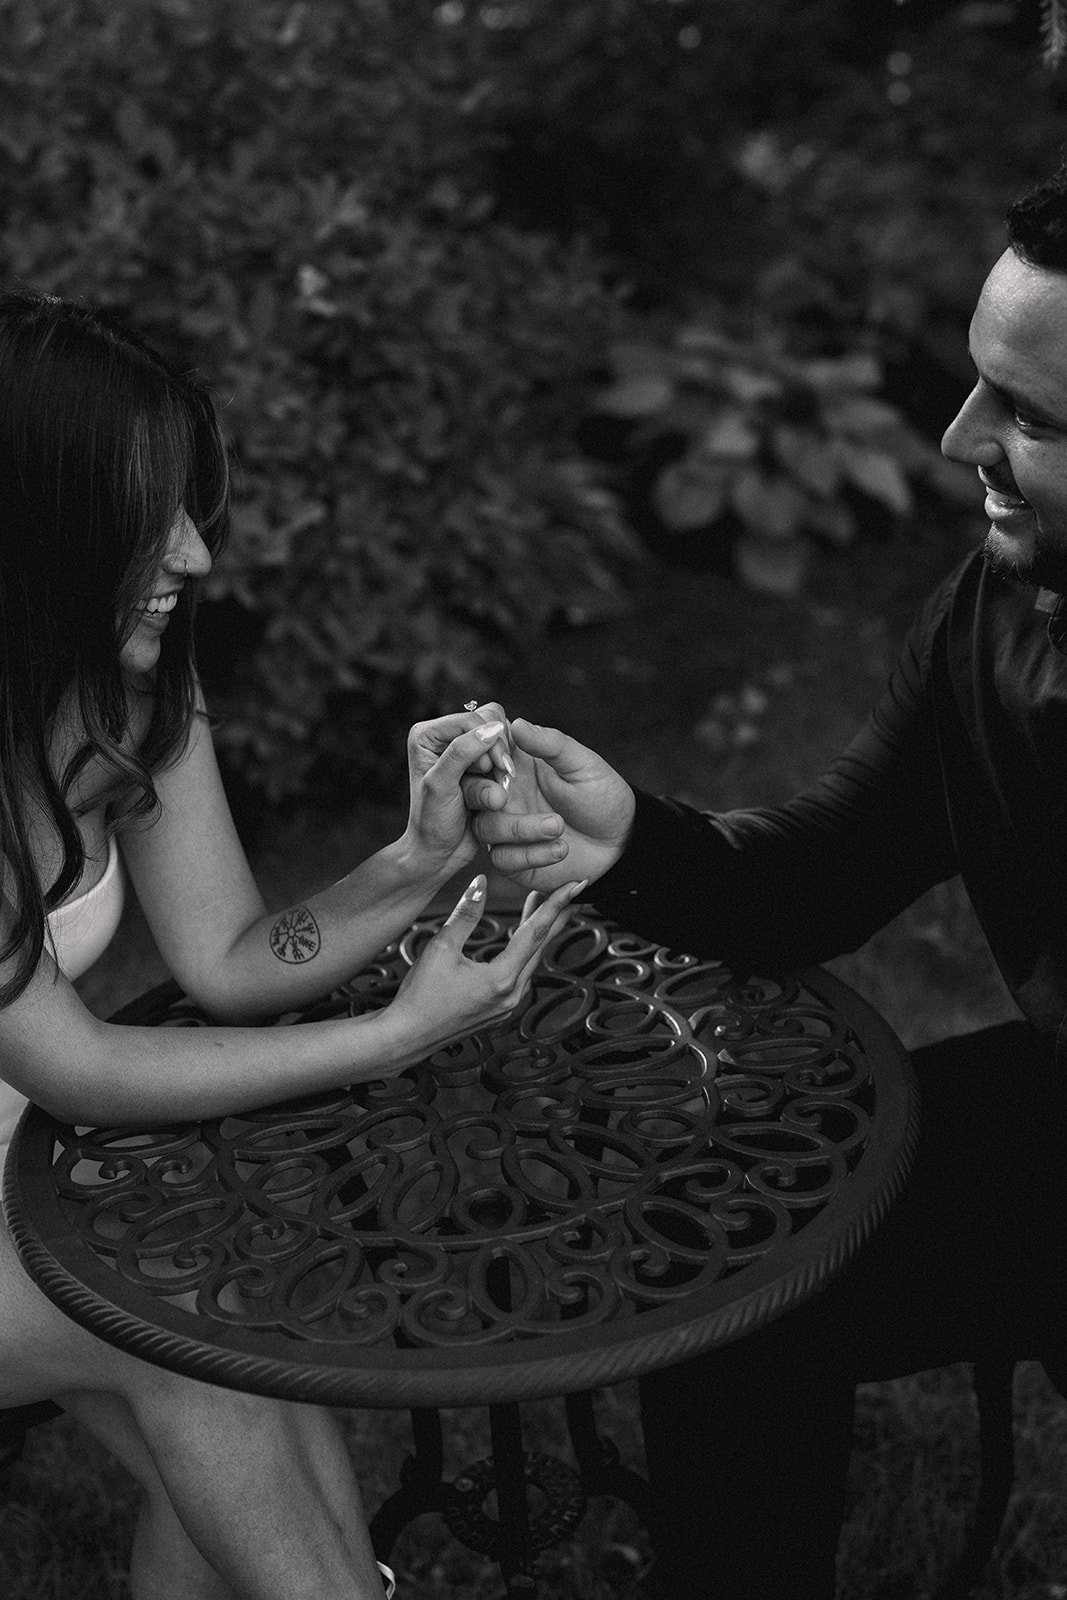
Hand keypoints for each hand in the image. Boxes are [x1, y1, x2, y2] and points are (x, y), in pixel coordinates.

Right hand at [384, 873, 586, 1063]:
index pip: (536, 932)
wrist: (407, 1035)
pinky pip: (521, 974)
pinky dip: (525, 951)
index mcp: (501, 979)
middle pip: (540, 946)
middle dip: (556, 915)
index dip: (556, 904)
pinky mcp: (500, 1009)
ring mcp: (507, 1005)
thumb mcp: (441, 948)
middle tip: (572, 890)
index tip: (576, 885)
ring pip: (532, 960)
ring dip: (538, 932)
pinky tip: (521, 938)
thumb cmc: (420, 995)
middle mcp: (511, 994)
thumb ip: (465, 914)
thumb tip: (481, 883)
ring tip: (542, 905)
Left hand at [400, 702, 515, 870]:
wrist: (438, 854)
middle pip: (490, 724)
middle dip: (498, 754)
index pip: (471, 719)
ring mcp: (466, 754)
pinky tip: (494, 800)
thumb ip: (462, 753)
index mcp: (428, 735)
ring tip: (493, 797)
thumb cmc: (431, 822)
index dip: (489, 741)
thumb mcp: (441, 785)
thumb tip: (492, 728)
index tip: (492, 769)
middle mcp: (446, 739)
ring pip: (502, 744)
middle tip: (499, 778)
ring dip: (502, 772)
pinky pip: (505, 762)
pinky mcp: (481, 769)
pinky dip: (504, 781)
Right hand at [465, 717, 634, 891]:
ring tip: (559, 826)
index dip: (481, 752)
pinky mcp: (513, 859)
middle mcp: (505, 794)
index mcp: (516, 764)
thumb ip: (551, 744)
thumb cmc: (603, 796)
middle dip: (485, 794)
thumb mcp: (582, 764)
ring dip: (520, 829)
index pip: (481, 750)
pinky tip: (560, 849)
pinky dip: (531, 855)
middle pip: (471, 790)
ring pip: (485, 827)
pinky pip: (502, 859)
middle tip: (505, 797)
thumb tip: (516, 723)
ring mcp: (506, 827)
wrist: (621, 842)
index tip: (499, 760)